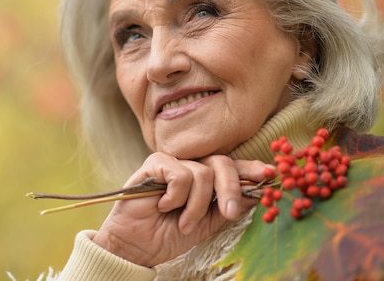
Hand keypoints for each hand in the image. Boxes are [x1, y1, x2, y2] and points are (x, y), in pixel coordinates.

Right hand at [92, 152, 269, 266]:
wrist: (137, 246)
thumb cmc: (168, 235)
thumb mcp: (207, 224)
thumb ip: (228, 208)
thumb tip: (257, 195)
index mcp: (205, 179)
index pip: (231, 167)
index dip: (251, 168)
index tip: (271, 174)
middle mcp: (191, 166)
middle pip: (222, 163)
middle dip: (231, 189)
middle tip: (228, 213)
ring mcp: (173, 163)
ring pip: (202, 173)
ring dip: (195, 206)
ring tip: (181, 221)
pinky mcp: (155, 164)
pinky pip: (180, 175)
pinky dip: (176, 197)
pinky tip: (164, 205)